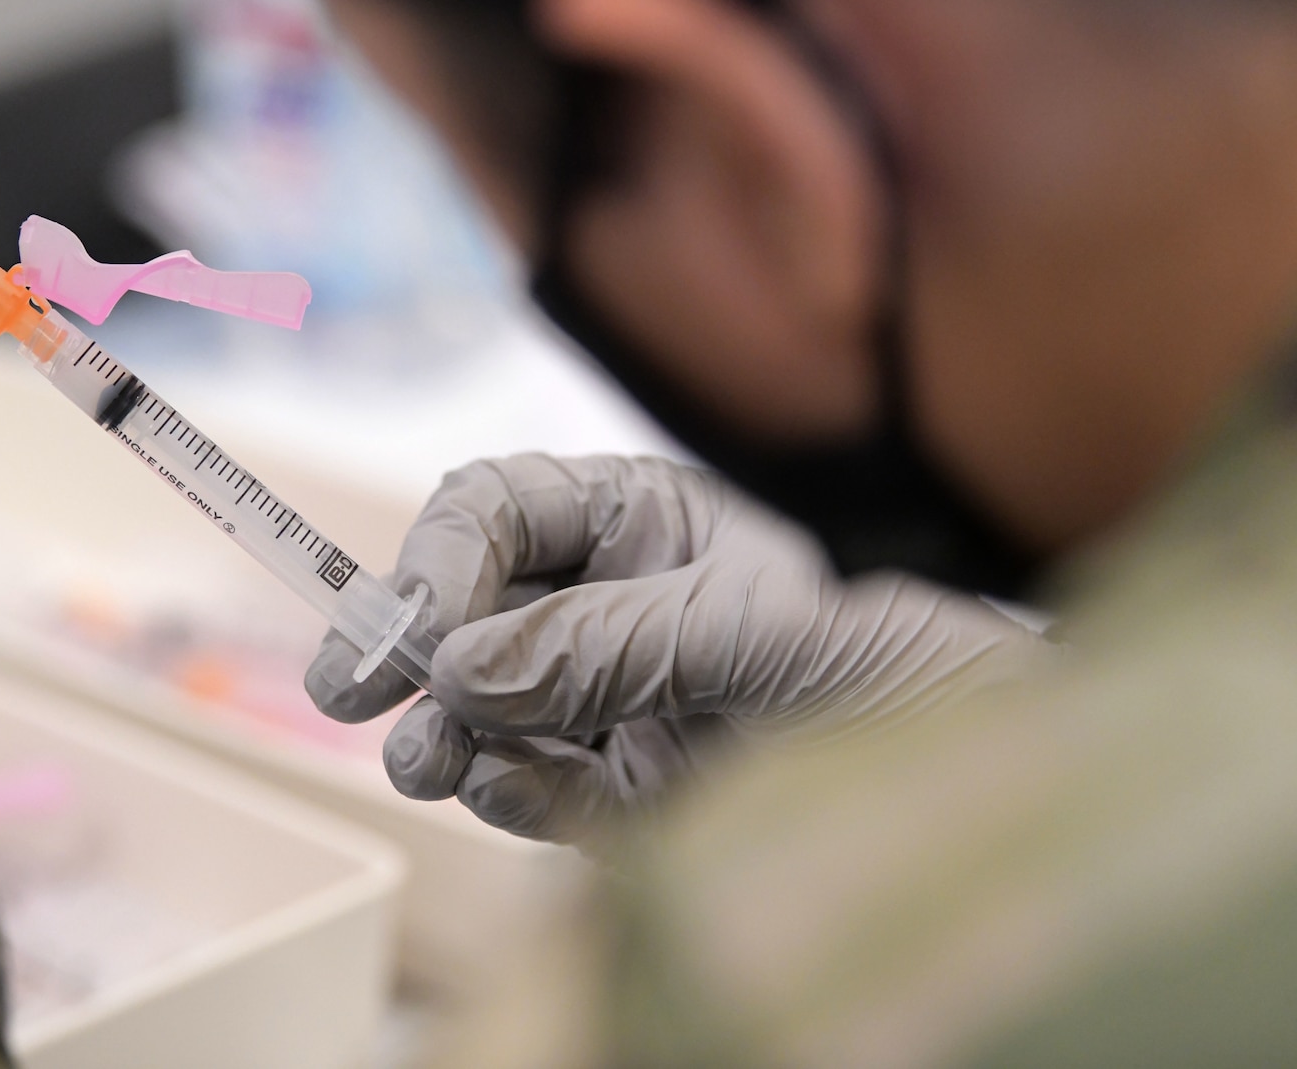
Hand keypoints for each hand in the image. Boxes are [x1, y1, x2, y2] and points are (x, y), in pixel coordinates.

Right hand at [307, 454, 1052, 842]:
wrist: (951, 783)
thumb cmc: (873, 662)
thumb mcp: (744, 628)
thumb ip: (604, 642)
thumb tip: (458, 670)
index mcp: (632, 521)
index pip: (496, 511)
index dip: (436, 559)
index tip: (405, 627)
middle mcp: (598, 601)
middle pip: (462, 605)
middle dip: (404, 643)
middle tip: (350, 692)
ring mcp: (596, 696)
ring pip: (475, 702)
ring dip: (439, 729)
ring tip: (427, 763)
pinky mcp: (605, 785)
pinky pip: (524, 781)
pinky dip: (501, 789)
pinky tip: (498, 788)